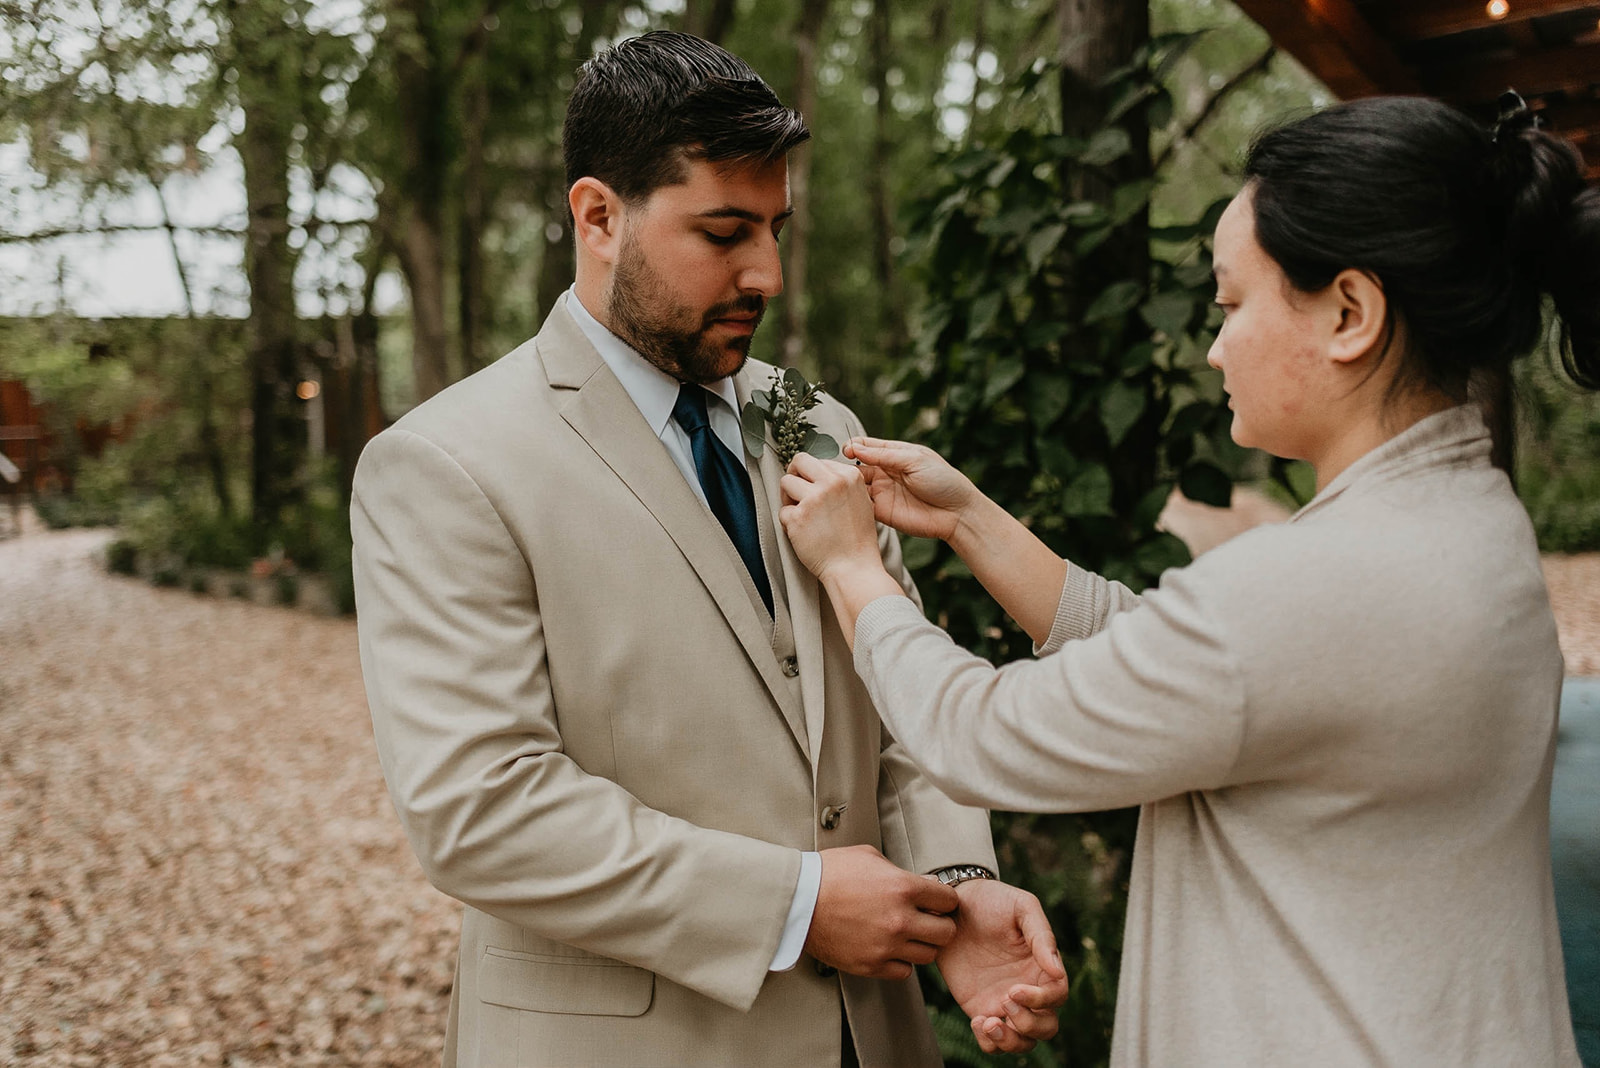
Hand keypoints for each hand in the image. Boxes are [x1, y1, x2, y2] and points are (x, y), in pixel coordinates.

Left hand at [779, 454, 887, 585]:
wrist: (854, 568)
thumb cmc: (857, 540)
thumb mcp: (860, 501)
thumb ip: (841, 484)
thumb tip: (817, 474)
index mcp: (849, 476)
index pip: (818, 461)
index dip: (812, 477)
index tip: (814, 490)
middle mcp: (832, 482)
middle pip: (799, 461)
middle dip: (794, 474)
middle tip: (795, 492)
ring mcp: (814, 499)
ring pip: (785, 482)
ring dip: (789, 498)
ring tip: (801, 515)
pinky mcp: (798, 517)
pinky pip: (783, 511)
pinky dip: (789, 523)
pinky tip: (803, 533)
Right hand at [803, 845, 960, 979]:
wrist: (797, 901)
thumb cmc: (829, 874)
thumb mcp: (869, 856)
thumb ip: (901, 871)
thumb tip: (923, 884)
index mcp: (903, 888)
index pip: (949, 900)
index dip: (944, 899)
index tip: (937, 901)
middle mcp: (901, 920)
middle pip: (946, 933)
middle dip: (940, 925)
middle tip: (927, 920)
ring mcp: (886, 946)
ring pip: (928, 956)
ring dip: (921, 945)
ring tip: (906, 935)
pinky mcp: (870, 965)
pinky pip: (903, 972)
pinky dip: (900, 962)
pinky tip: (889, 948)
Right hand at [844, 437, 981, 542]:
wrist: (956, 513)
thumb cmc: (943, 481)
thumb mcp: (914, 460)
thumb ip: (884, 455)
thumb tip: (856, 447)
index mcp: (895, 455)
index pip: (867, 447)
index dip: (854, 446)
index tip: (846, 449)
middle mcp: (886, 473)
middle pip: (857, 466)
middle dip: (844, 465)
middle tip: (834, 467)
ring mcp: (883, 492)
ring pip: (856, 485)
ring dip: (845, 484)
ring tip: (835, 482)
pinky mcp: (882, 512)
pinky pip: (861, 505)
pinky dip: (851, 502)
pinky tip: (844, 499)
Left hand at [937, 879, 1068, 1054]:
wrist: (951, 904)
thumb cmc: (992, 901)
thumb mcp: (1021, 907)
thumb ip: (1041, 936)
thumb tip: (1058, 971)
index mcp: (1043, 966)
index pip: (1057, 996)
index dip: (1041, 1000)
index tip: (1014, 989)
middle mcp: (1028, 989)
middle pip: (1046, 1027)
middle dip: (1029, 1024)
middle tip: (1005, 1001)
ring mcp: (1004, 1002)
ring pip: (1023, 1041)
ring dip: (1010, 1041)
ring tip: (987, 1022)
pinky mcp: (980, 1008)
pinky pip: (992, 1042)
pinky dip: (989, 1042)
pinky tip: (976, 1021)